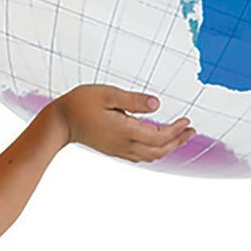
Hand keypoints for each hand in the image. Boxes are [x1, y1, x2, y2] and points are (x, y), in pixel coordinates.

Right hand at [56, 85, 194, 161]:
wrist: (59, 123)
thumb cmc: (80, 104)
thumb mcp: (107, 94)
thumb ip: (133, 100)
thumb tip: (156, 105)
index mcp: (126, 131)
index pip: (160, 136)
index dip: (177, 130)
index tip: (187, 121)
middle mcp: (125, 144)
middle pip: (160, 149)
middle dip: (178, 140)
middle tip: (191, 130)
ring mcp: (120, 150)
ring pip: (152, 155)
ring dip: (169, 148)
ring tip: (181, 137)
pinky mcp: (115, 150)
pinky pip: (141, 156)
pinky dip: (155, 151)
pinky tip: (158, 143)